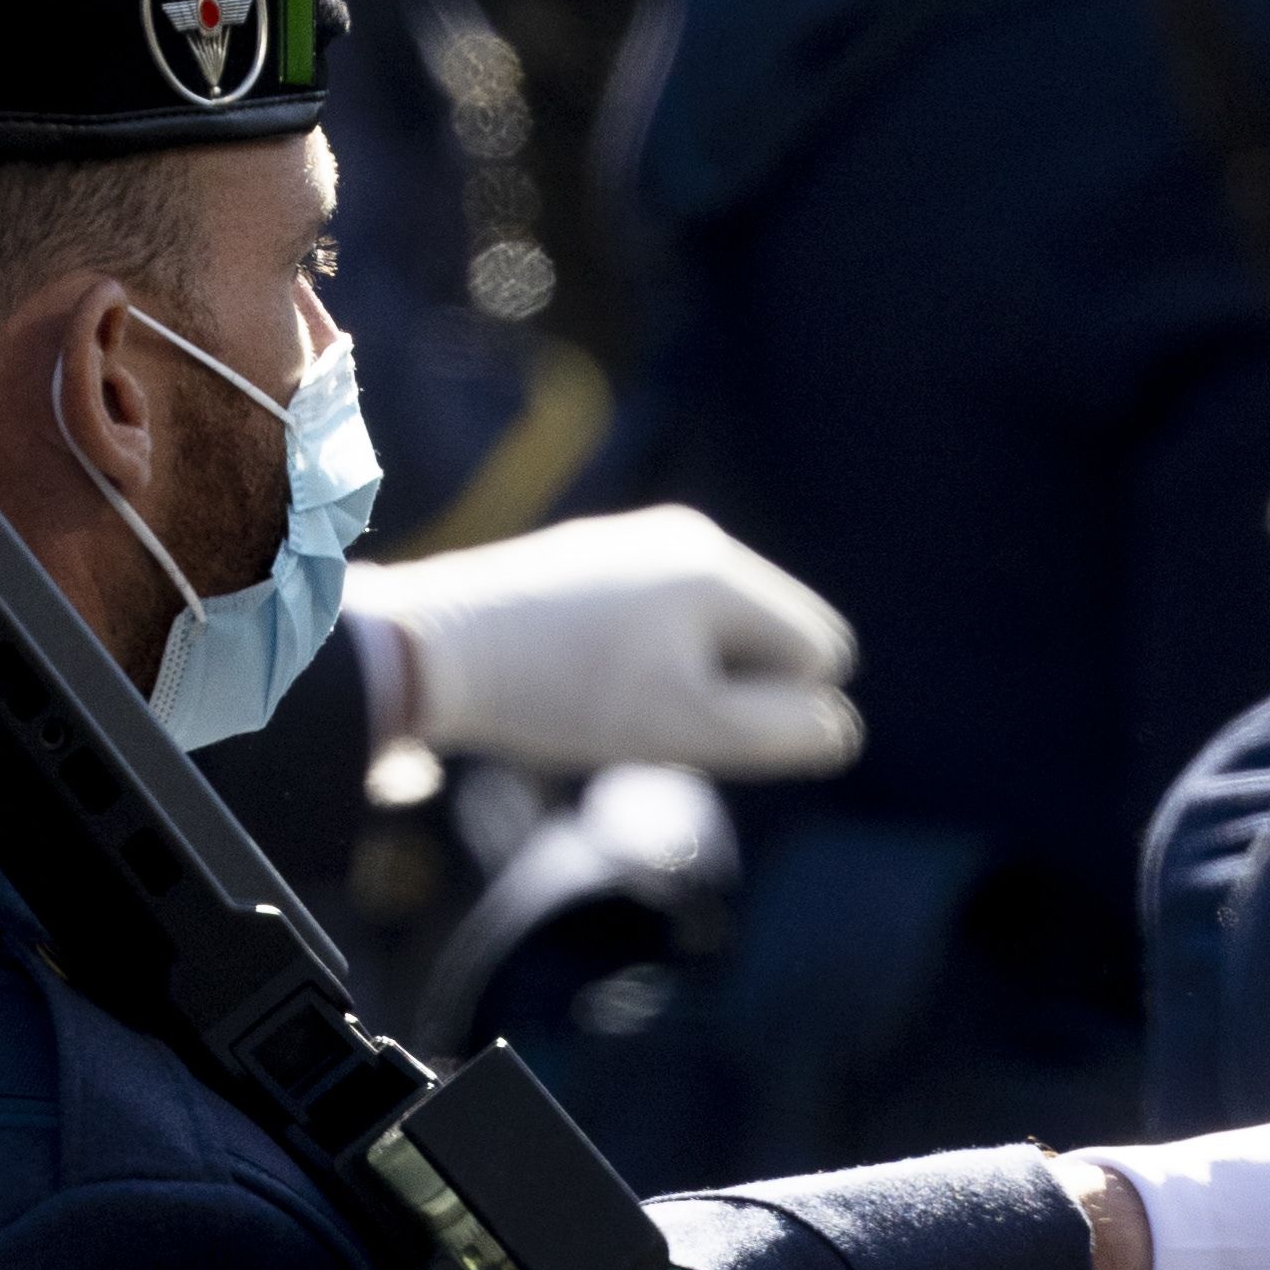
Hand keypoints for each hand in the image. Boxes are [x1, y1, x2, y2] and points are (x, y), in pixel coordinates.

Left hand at [346, 505, 862, 779]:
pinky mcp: (587, 560)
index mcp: (721, 568)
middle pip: (765, 639)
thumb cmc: (563, 693)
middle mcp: (687, 538)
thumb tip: (839, 728)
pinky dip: (636, 660)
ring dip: (680, 679)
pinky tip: (577, 677)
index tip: (696, 716)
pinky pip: (655, 622)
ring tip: (604, 693)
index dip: (778, 707)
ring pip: (707, 634)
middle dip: (730, 687)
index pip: (821, 651)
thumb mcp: (688, 728)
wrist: (430, 649)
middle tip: (646, 709)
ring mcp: (633, 542)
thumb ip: (779, 732)